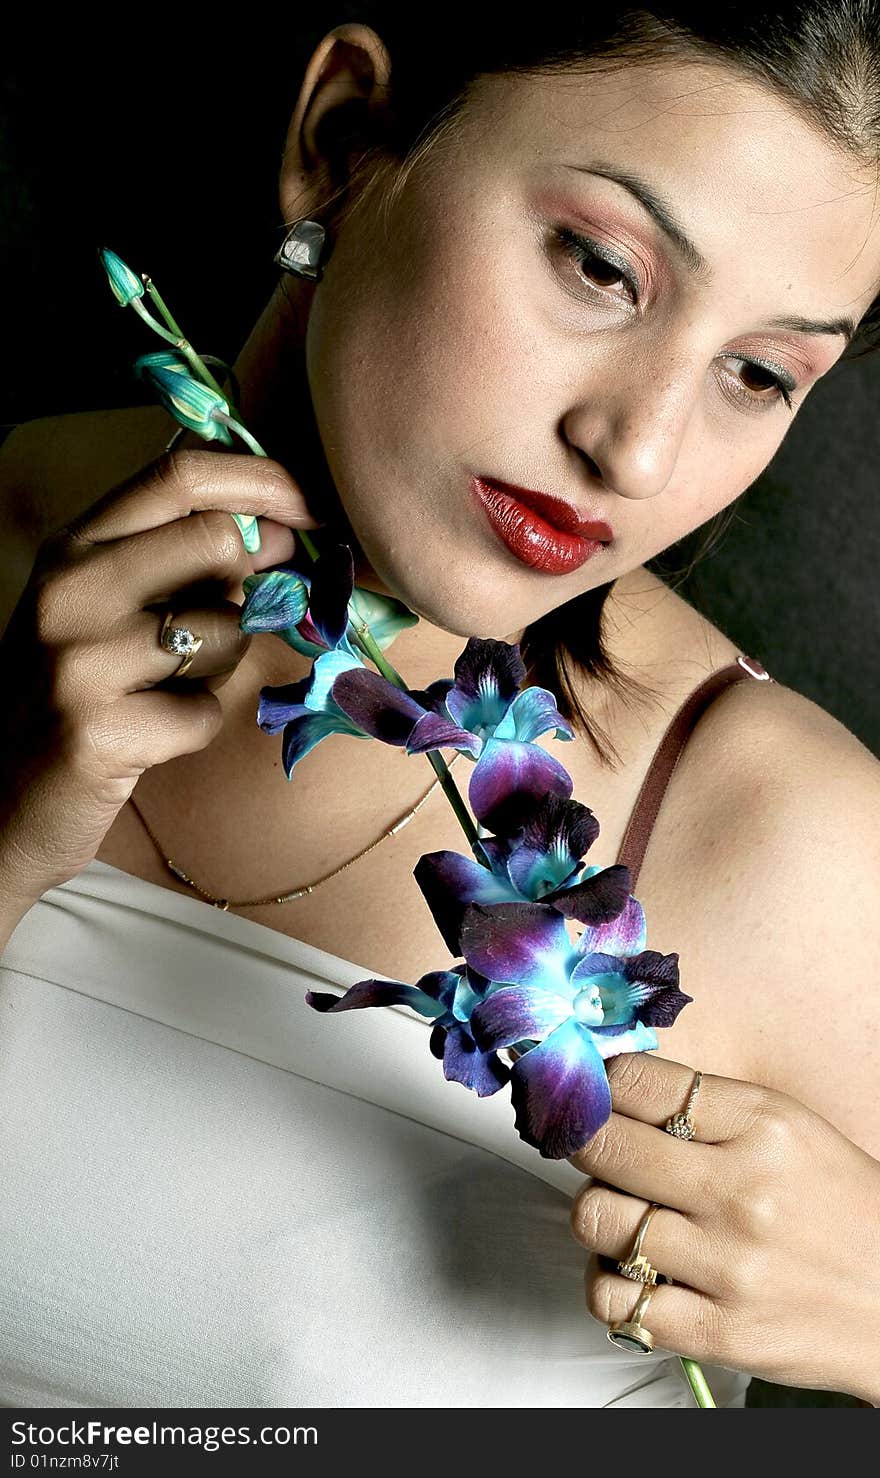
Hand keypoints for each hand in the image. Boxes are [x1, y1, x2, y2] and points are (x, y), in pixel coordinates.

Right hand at [0, 448, 321, 909]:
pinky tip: (149, 732)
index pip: (180, 475)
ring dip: (222, 666)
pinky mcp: (99, 733)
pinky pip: (207, 712)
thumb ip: (177, 560)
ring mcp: (79, 661)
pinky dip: (196, 725)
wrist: (3, 797)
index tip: (315, 505)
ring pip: (226, 630)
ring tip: (166, 687)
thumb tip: (283, 529)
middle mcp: (69, 589)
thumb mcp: (108, 605)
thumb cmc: (77, 691)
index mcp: (74, 546)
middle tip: (245, 618)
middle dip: (255, 582)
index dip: (265, 481)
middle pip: (217, 540)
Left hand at [567, 1052, 879, 1403]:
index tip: (598, 1096)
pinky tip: (635, 1272)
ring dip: (598, 1215)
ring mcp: (729, 1266)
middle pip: (604, 1145)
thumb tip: (611, 1088)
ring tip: (623, 1215)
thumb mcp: (789, 1128)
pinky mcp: (720, 1333)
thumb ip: (705, 1105)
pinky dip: (609, 1286)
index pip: (637, 1081)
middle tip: (596, 1150)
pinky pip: (614, 1302)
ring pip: (597, 1220)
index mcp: (763, 1124)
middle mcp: (743, 1191)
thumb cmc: (837, 1208)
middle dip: (584, 1142)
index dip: (600, 1085)